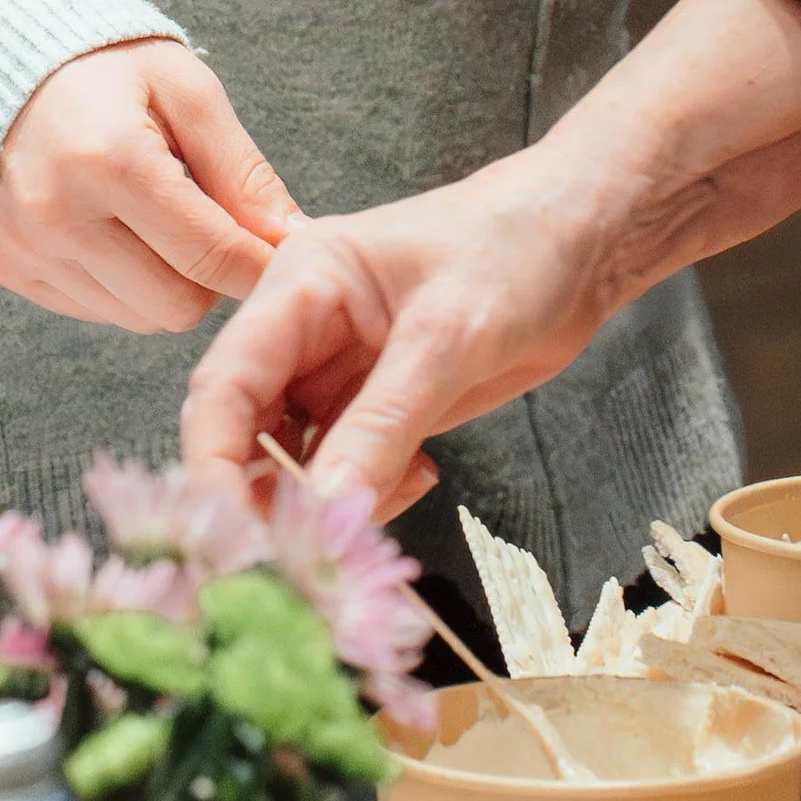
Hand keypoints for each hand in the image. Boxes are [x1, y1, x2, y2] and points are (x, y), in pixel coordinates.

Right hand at [0, 37, 298, 333]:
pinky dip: (117, 282)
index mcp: (111, 160)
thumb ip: (241, 169)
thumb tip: (288, 237)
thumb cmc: (105, 64)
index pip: (210, 255)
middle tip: (210, 224)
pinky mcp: (1, 264)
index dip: (260, 265)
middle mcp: (57, 215)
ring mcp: (22, 245)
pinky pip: (89, 309)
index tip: (282, 256)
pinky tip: (109, 224)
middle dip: (210, 275)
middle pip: (176, 305)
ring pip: (136, 318)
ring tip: (151, 214)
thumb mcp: (187, 89)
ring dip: (163, 281)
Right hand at [182, 0, 800, 511]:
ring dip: (326, 508)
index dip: (213, 466)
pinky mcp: (375, 411)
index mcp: (297, 283)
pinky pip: (344, 475)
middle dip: (269, 500)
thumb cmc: (516, 250)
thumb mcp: (448, 337)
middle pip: (244, 436)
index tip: (232, 540)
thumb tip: (319, 518)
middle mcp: (301, 332)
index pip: (222, 386)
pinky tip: (423, 475)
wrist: (586, 243)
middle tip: (314, 557)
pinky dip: (368, 498)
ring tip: (389, 507)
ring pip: (293, 467)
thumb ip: (379, 427)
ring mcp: (336, 375)